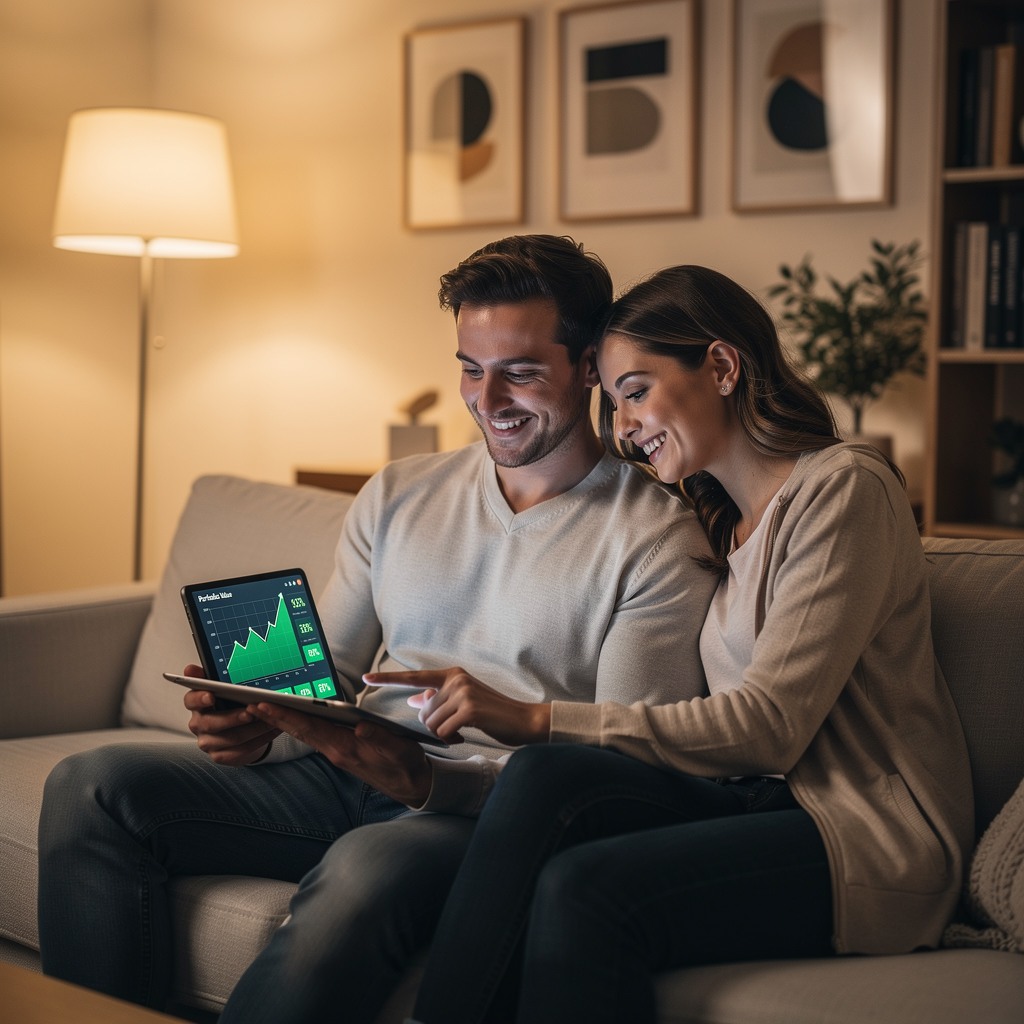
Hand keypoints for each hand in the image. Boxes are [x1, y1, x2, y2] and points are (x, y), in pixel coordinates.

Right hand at [182, 664, 280, 765]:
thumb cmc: (228, 702)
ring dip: (254, 729)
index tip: (211, 695)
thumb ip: (208, 676)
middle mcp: (198, 724)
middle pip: (211, 723)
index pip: (191, 700)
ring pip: (231, 738)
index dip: (200, 698)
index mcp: (196, 704)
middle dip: (233, 717)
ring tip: (271, 719)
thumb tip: (190, 668)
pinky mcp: (220, 755)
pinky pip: (240, 751)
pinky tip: (271, 730)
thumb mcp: (221, 686)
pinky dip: (259, 740)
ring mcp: (208, 742)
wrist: (238, 726)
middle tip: (252, 710)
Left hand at [246, 702, 433, 806]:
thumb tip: (360, 727)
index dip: (285, 716)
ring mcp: (337, 753)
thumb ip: (380, 739)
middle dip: (275, 717)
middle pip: (300, 730)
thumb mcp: (400, 751)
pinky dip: (300, 726)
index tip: (263, 706)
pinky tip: (292, 719)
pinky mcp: (342, 752)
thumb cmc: (407, 766)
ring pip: (305, 733)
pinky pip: (315, 737)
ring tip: (263, 709)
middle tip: (250, 705)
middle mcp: (336, 751)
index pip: (309, 728)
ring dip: (284, 721)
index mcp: (345, 749)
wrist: (412, 787)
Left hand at [364, 668, 551, 746]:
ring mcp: (463, 693)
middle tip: (455, 727)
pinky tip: (464, 735)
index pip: (415, 677)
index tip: (366, 677)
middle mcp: (456, 679)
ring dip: (443, 733)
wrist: (523, 720)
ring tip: (462, 729)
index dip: (388, 678)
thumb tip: (414, 698)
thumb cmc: (492, 713)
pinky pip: (443, 731)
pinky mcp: (469, 709)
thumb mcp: (463, 701)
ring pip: (431, 723)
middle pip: (424, 710)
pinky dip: (451, 738)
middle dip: (434, 725)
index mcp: (453, 674)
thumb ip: (438, 699)